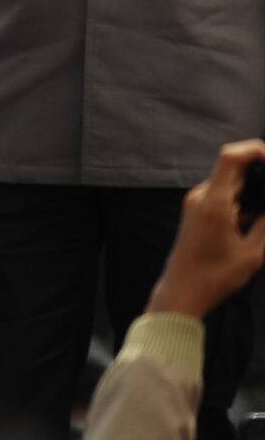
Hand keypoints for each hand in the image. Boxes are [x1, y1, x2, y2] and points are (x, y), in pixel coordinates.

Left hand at [145, 140, 264, 320]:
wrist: (183, 291)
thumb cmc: (216, 276)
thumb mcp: (254, 252)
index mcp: (214, 202)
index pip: (231, 157)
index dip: (254, 149)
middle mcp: (201, 197)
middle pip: (235, 168)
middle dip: (262, 172)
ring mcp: (196, 203)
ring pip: (230, 182)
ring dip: (253, 188)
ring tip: (262, 213)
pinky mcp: (197, 211)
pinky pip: (224, 195)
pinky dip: (243, 200)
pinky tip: (257, 218)